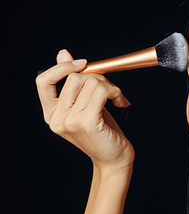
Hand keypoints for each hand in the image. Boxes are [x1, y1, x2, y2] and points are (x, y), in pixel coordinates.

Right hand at [36, 50, 134, 171]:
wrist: (114, 159)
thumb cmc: (103, 133)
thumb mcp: (86, 105)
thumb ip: (74, 83)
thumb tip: (63, 54)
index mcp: (52, 114)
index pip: (43, 81)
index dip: (62, 68)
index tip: (82, 64)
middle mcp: (57, 119)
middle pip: (74, 78)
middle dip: (98, 78)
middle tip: (111, 91)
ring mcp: (70, 121)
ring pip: (91, 83)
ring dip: (110, 87)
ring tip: (117, 99)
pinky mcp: (87, 123)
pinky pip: (101, 92)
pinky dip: (116, 92)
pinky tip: (121, 103)